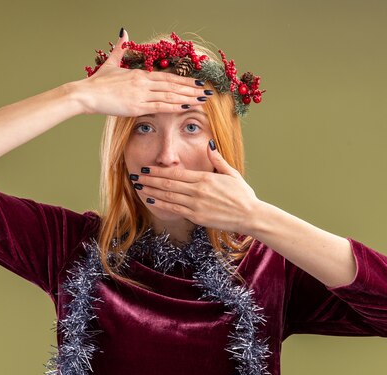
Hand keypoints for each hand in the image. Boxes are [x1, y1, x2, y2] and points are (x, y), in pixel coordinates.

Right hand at [73, 29, 209, 116]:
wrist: (86, 94)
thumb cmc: (97, 83)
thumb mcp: (111, 63)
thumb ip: (120, 49)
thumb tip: (124, 31)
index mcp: (140, 75)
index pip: (168, 77)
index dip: (184, 80)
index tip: (197, 82)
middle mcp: (144, 83)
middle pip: (173, 85)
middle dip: (191, 89)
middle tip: (207, 92)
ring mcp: (141, 94)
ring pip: (170, 95)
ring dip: (188, 97)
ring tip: (202, 99)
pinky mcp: (137, 106)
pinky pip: (160, 106)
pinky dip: (175, 106)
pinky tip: (187, 106)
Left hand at [132, 140, 261, 234]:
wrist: (250, 216)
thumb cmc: (243, 195)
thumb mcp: (231, 174)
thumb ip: (217, 160)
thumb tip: (209, 144)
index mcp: (205, 178)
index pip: (177, 173)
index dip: (159, 171)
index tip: (147, 168)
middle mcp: (198, 191)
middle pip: (168, 184)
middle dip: (150, 180)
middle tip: (137, 176)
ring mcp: (196, 205)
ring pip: (168, 196)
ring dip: (152, 191)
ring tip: (139, 187)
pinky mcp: (197, 217)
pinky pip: (175, 209)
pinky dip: (161, 204)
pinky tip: (151, 200)